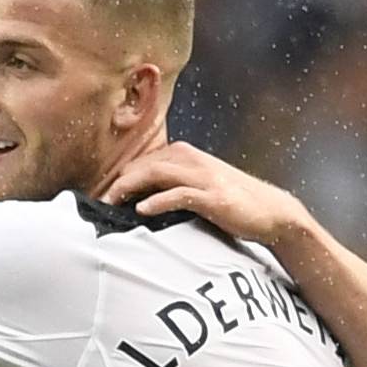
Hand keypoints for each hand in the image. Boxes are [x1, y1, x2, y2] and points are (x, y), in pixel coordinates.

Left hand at [106, 140, 308, 246]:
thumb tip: (138, 199)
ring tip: (110, 202)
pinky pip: (179, 194)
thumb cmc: (230, 202)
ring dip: (130, 188)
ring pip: (156, 175)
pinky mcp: (212, 195)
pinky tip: (141, 210)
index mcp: (184, 154)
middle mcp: (191, 159)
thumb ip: (172, 186)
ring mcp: (202, 176)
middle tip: (96, 202)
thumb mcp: (198, 187)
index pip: (142, 161)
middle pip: (144, 165)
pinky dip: (158, 201)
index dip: (120, 177)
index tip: (100, 194)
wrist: (270, 211)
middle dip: (118, 182)